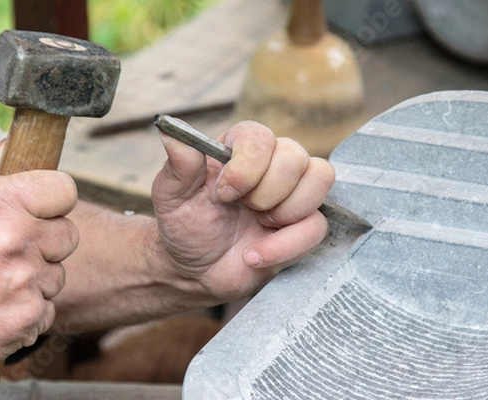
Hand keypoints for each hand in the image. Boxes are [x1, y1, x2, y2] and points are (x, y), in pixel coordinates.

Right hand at [0, 141, 78, 373]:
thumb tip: (14, 141)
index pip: (65, 190)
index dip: (54, 201)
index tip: (42, 210)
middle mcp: (17, 240)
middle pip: (68, 233)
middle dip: (46, 242)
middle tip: (12, 251)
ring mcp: (25, 280)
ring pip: (57, 274)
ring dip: (35, 278)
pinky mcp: (29, 315)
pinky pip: (48, 308)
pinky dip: (27, 310)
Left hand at [152, 121, 333, 302]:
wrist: (195, 270)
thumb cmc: (185, 226)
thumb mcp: (171, 196)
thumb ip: (178, 164)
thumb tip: (168, 129)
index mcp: (239, 149)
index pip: (260, 136)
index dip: (247, 165)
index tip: (223, 193)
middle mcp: (271, 165)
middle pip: (296, 156)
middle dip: (266, 191)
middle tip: (243, 209)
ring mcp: (292, 194)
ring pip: (320, 178)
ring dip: (285, 211)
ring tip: (257, 225)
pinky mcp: (304, 226)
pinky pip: (318, 226)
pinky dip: (285, 246)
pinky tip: (255, 256)